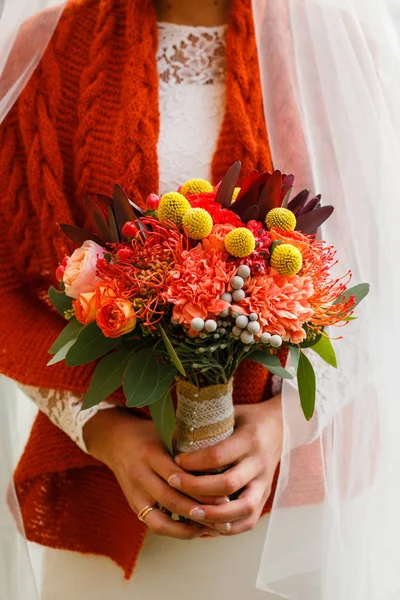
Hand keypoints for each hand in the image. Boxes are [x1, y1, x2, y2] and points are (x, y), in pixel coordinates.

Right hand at [83, 407, 221, 539]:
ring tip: (211, 529)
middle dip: (199, 512)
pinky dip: (175, 531)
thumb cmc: (150, 434)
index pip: (177, 476)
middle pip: (171, 500)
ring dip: (188, 528)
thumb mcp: (168, 433)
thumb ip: (190, 446)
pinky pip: (154, 524)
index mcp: (150, 454)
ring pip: (160, 520)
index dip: (200, 489)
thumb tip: (223, 460)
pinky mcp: (134, 506)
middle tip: (224, 517)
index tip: (224, 496)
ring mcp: (134, 494)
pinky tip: (195, 529)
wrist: (116, 441)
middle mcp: (140, 476)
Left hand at [168, 395, 282, 534]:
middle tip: (173, 484)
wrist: (279, 426)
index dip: (194, 462)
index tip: (176, 461)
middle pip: (228, 484)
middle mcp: (259, 463)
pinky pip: (250, 520)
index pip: (218, 456)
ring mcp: (264, 482)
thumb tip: (171, 437)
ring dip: (215, 514)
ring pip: (243, 508)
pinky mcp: (265, 496)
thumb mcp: (229, 413)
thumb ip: (206, 426)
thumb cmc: (246, 419)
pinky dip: (229, 527)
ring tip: (191, 513)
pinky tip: (209, 525)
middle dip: (197, 488)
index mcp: (249, 440)